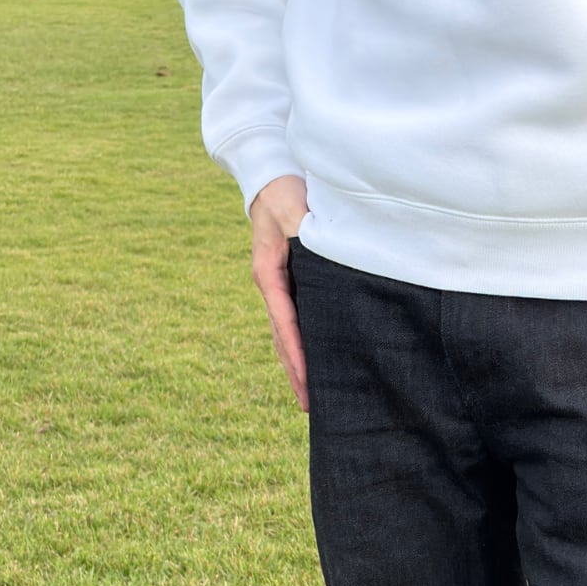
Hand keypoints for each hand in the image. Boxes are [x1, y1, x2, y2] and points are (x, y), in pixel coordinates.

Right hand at [250, 174, 309, 411]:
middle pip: (282, 336)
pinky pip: (293, 318)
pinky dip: (301, 342)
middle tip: (309, 406)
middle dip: (296, 371)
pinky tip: (313, 360)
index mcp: (268, 272)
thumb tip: (318, 246)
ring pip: (285, 332)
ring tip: (310, 396)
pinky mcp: (288, 280)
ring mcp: (276, 284)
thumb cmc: (287, 193)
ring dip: (297, 363)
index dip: (296, 351)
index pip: (284, 320)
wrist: (273, 179)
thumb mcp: (293, 208)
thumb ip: (303, 229)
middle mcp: (269, 283)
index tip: (308, 379)